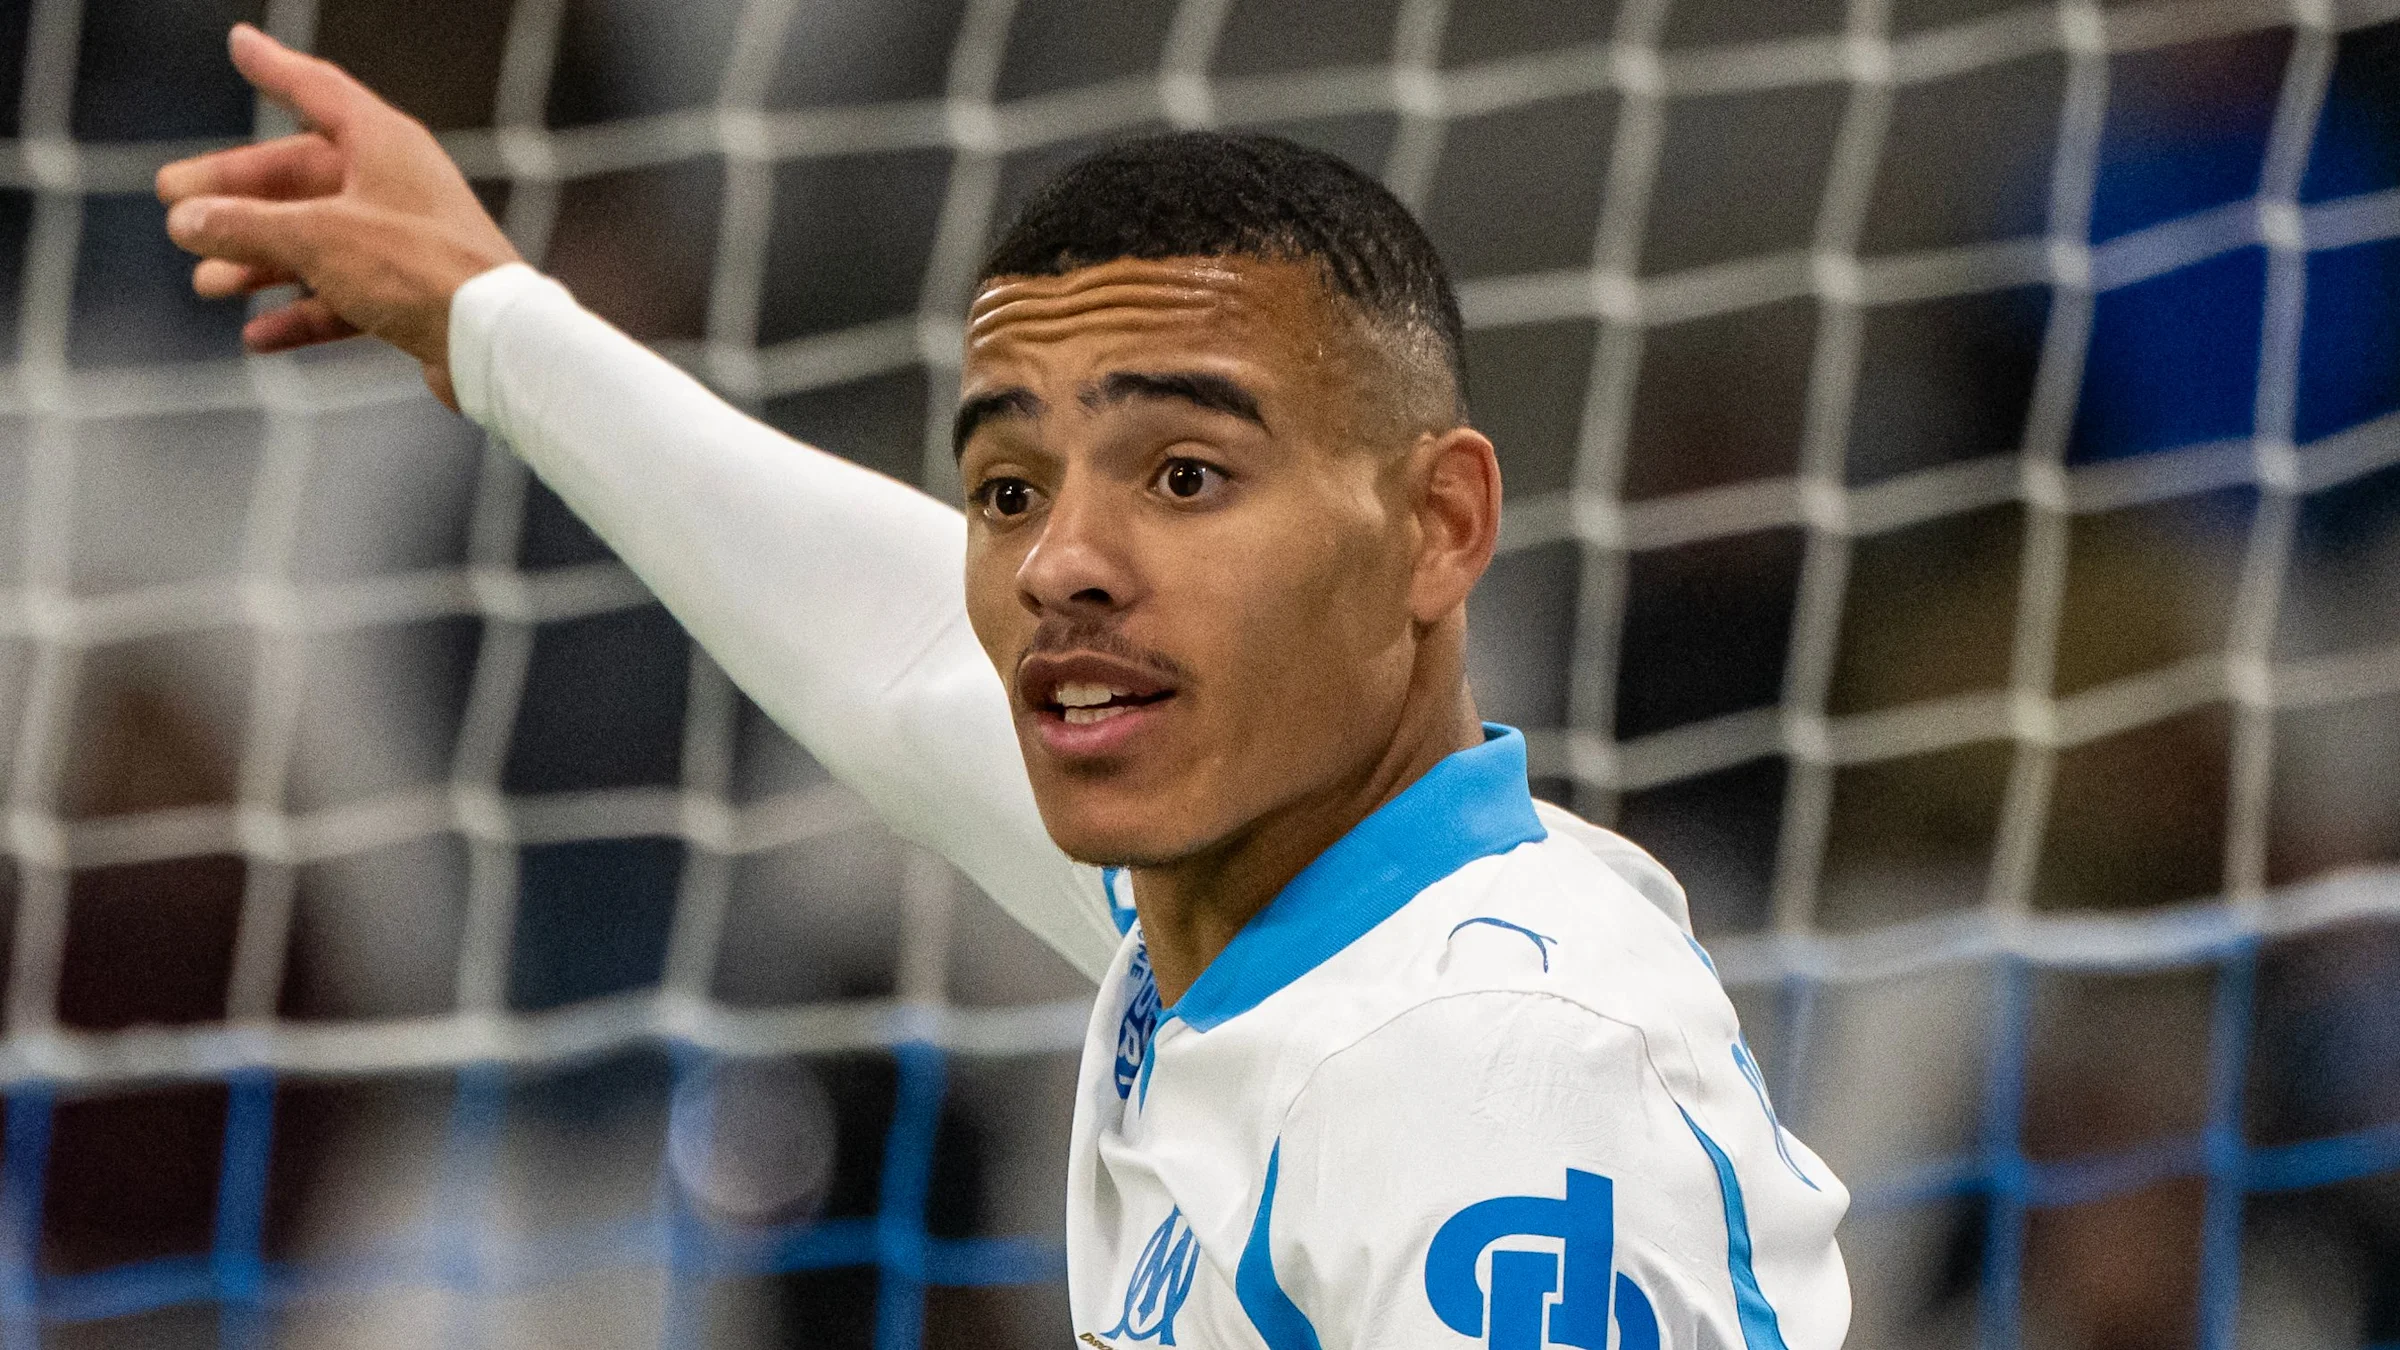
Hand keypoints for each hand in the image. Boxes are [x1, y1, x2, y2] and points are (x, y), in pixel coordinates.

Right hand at [157, 24, 521, 409]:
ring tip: (207, 283)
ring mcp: (405, 241)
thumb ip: (245, 225)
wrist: (493, 341)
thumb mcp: (315, 238)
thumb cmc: (415, 270)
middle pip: (301, 178)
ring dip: (261, 263)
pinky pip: (344, 296)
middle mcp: (397, 184)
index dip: (274, 67)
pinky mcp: (413, 294)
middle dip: (237, 197)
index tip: (239, 44)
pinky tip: (257, 336)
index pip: (316, 91)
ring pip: (318, 242)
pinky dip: (302, 313)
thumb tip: (186, 220)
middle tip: (174, 208)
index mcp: (384, 143)